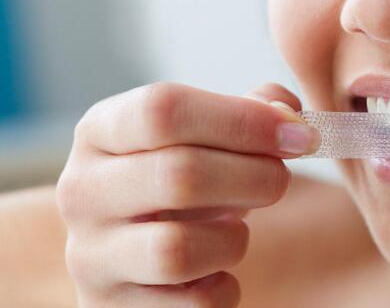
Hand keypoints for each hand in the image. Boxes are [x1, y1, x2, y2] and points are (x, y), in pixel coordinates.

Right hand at [56, 82, 318, 306]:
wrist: (140, 248)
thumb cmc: (183, 182)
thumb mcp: (206, 135)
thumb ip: (251, 111)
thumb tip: (288, 115)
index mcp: (101, 131)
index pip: (163, 110)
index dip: (242, 120)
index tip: (298, 134)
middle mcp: (82, 190)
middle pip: (179, 175)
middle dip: (255, 176)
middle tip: (281, 180)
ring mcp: (90, 256)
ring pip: (179, 248)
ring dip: (234, 238)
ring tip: (236, 229)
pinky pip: (193, 303)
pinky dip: (224, 287)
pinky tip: (218, 269)